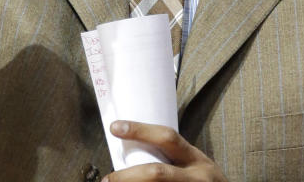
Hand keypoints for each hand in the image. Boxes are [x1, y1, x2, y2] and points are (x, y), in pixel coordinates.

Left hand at [103, 121, 227, 181]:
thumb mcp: (196, 166)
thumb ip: (173, 159)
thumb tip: (133, 150)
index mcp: (196, 159)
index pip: (167, 138)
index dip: (140, 131)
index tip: (115, 127)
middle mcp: (196, 177)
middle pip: (156, 173)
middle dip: (127, 177)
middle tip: (107, 179)